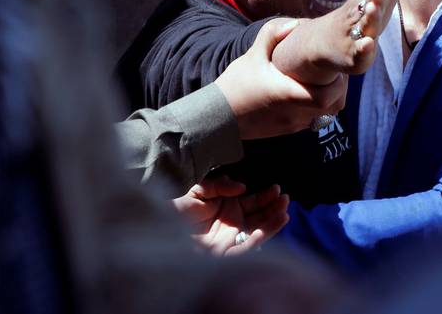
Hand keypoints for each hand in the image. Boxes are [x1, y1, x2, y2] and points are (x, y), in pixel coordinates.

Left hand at [173, 176, 289, 255]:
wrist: (157, 232)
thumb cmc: (175, 211)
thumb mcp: (197, 191)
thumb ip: (219, 186)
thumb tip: (242, 187)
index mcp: (228, 209)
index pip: (253, 203)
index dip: (265, 197)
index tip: (276, 189)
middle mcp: (232, 225)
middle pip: (259, 217)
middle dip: (273, 208)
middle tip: (284, 198)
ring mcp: (230, 240)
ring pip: (257, 232)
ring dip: (272, 223)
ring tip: (284, 212)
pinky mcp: (224, 254)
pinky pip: (244, 248)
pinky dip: (257, 239)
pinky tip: (266, 229)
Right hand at [214, 18, 346, 138]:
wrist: (217, 117)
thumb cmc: (235, 84)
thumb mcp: (253, 55)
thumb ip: (273, 35)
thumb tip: (295, 23)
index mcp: (288, 94)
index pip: (328, 96)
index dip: (338, 84)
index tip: (335, 70)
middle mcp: (294, 113)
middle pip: (333, 107)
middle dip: (338, 90)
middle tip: (334, 74)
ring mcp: (292, 125)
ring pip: (325, 116)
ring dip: (328, 100)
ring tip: (322, 83)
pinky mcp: (287, 131)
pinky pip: (312, 121)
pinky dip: (316, 109)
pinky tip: (306, 93)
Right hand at [272, 0, 426, 81]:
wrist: (324, 43)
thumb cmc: (361, 13)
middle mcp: (359, 14)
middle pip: (365, 5)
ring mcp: (355, 35)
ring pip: (363, 27)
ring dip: (369, 19)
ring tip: (374, 9)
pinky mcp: (355, 56)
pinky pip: (359, 53)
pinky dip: (364, 49)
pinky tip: (369, 44)